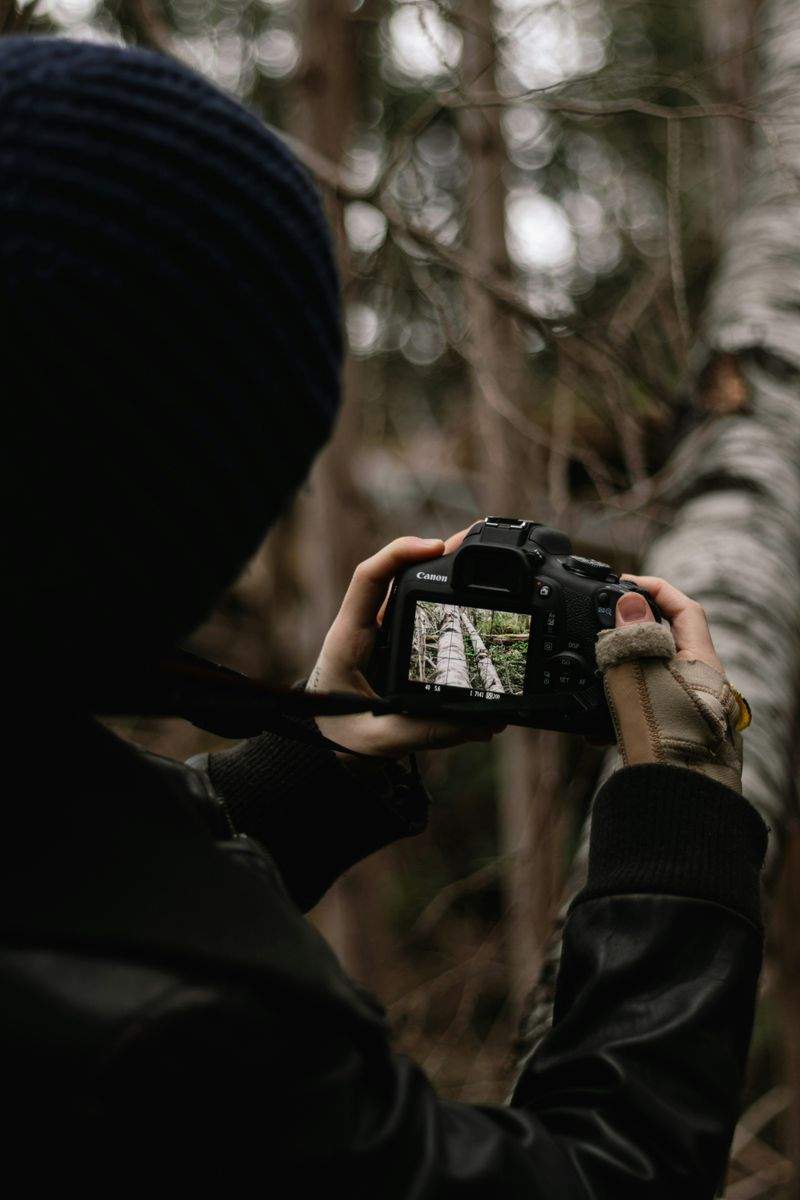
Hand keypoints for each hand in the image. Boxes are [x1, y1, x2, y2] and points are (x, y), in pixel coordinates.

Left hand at [308, 529, 506, 758]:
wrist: (323, 747)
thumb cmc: (340, 738)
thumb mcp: (381, 739)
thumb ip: (427, 732)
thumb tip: (483, 724)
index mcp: (349, 638)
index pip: (369, 578)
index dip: (399, 553)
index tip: (434, 547)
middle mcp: (365, 626)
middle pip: (397, 573)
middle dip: (434, 551)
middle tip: (473, 539)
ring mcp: (381, 632)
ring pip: (409, 588)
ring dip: (440, 570)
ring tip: (477, 554)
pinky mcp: (396, 644)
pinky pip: (418, 610)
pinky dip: (442, 598)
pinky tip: (469, 593)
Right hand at [595, 577, 745, 791]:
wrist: (677, 801)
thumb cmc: (667, 740)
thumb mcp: (641, 677)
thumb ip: (633, 638)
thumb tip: (629, 601)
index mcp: (700, 661)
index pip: (684, 609)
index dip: (655, 589)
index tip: (623, 583)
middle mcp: (698, 684)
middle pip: (664, 642)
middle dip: (629, 633)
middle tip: (599, 626)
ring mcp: (685, 710)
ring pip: (647, 678)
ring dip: (617, 676)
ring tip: (590, 678)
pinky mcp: (669, 736)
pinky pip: (639, 711)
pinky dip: (614, 712)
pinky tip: (591, 729)